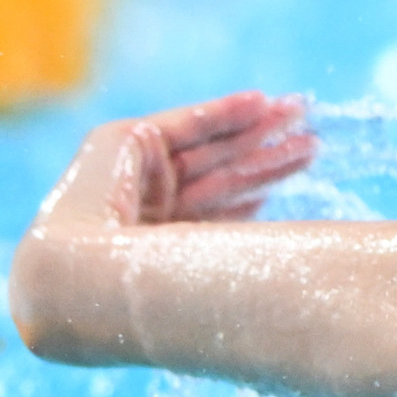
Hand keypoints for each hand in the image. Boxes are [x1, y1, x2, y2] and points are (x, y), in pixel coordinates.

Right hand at [10, 92, 316, 359]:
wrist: (83, 275)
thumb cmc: (152, 293)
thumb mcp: (211, 265)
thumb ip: (242, 247)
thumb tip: (304, 247)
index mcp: (165, 242)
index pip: (226, 207)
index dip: (265, 182)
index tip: (306, 161)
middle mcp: (148, 206)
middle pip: (223, 173)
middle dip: (268, 151)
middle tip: (313, 134)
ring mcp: (134, 174)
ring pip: (210, 148)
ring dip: (257, 129)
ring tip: (301, 112)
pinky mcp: (123, 141)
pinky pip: (185, 124)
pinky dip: (222, 112)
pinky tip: (261, 102)